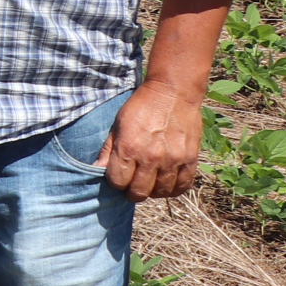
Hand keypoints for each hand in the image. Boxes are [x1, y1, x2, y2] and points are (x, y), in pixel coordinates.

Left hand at [99, 81, 202, 200]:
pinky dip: (174, 189)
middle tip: (133, 184)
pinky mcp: (190, 159)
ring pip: (160, 192)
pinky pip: (182, 186)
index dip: (116, 182)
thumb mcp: (117, 125)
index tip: (119, 177)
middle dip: (132, 191)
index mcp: (129, 148)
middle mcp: (151, 157)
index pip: (118, 182)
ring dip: (153, 191)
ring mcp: (172, 160)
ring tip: (150, 183)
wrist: (172, 93)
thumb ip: (108, 150)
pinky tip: (167, 184)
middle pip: (139, 192)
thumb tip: (96, 169)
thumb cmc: (141, 107)